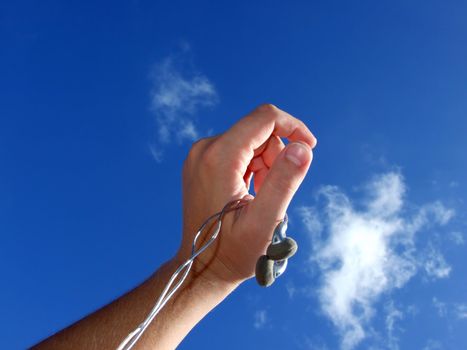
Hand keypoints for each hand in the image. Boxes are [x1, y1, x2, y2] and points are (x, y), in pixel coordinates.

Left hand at [176, 104, 316, 286]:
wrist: (201, 267)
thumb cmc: (232, 252)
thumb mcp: (264, 221)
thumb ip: (284, 181)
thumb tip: (304, 147)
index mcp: (219, 157)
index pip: (265, 117)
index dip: (294, 127)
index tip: (310, 149)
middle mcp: (205, 148)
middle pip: (258, 130)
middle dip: (277, 155)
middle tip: (273, 191)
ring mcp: (201, 155)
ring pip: (250, 140)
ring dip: (265, 164)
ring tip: (259, 197)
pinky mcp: (203, 162)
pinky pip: (238, 151)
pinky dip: (253, 168)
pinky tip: (248, 194)